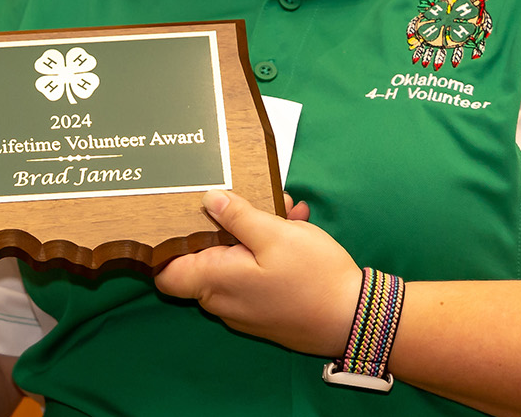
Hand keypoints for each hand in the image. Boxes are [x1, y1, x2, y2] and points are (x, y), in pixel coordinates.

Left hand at [153, 190, 357, 356]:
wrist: (355, 320)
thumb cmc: (314, 276)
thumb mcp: (276, 234)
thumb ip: (237, 217)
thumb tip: (207, 200)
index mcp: (216, 281)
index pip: (165, 273)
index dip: (165, 247)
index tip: (179, 217)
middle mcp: (222, 301)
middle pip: (204, 260)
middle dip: (225, 226)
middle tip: (252, 201)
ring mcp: (244, 310)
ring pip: (235, 264)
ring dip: (254, 236)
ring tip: (286, 212)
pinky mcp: (264, 313)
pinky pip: (253, 278)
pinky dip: (267, 255)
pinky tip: (295, 229)